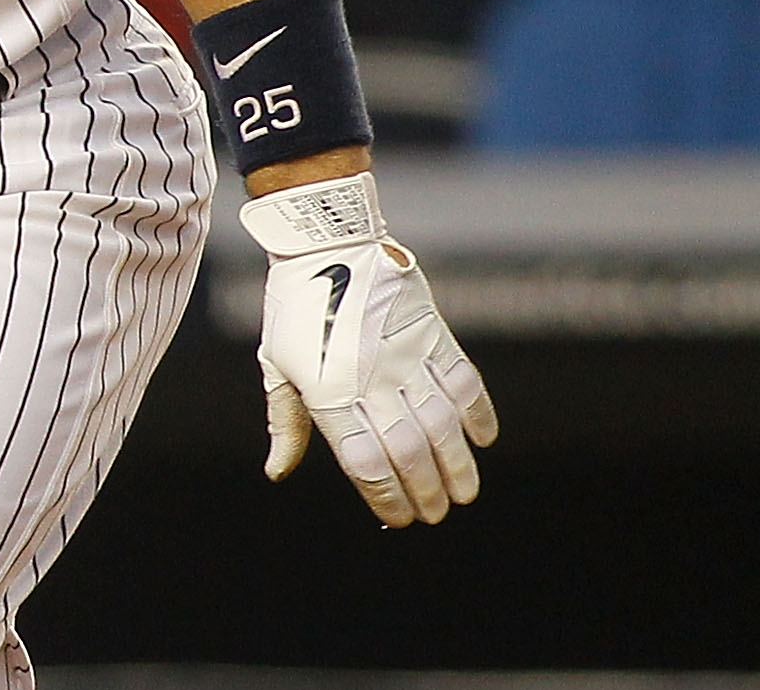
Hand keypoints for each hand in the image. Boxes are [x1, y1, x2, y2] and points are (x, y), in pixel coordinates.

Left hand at [242, 173, 497, 525]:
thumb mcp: (276, 363)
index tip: (399, 518)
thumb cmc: (295, 306)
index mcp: (327, 393)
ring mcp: (404, 358)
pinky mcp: (431, 334)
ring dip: (458, 467)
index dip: (386, 498)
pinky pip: (464, 382)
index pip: (365, 464)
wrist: (324, 241)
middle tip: (436, 514)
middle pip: (408, 453)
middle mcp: (370, 381)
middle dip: (426, 492)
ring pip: (442, 427)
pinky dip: (478, 414)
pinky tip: (483, 439)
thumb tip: (277, 472)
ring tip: (463, 494)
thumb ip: (286, 422)